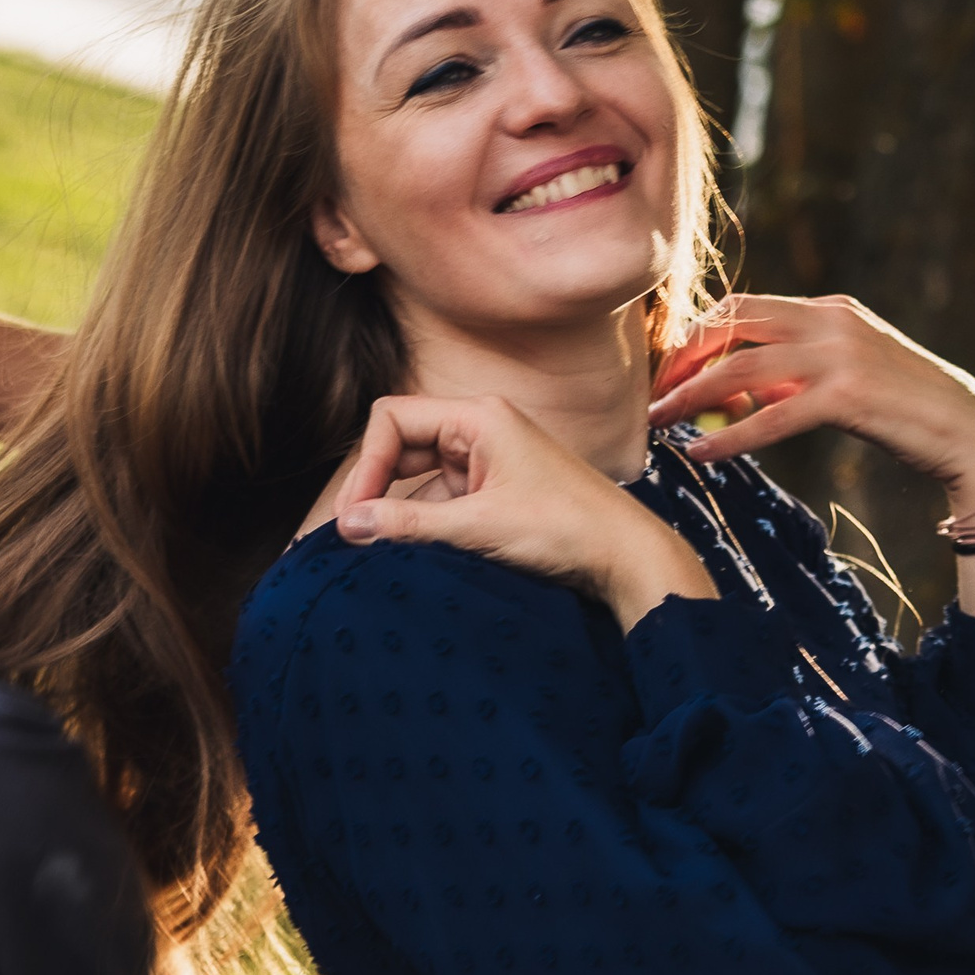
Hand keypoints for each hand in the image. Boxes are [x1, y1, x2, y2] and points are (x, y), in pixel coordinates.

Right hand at [335, 395, 714, 629]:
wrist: (626, 557)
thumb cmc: (565, 529)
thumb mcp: (477, 527)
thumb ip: (407, 524)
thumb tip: (347, 526)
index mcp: (479, 417)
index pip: (392, 419)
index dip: (366, 465)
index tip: (355, 514)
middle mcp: (481, 429)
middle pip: (401, 444)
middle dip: (375, 487)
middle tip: (354, 534)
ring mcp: (489, 460)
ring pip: (418, 476)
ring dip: (399, 511)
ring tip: (381, 551)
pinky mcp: (495, 490)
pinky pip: (442, 498)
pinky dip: (424, 524)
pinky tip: (414, 553)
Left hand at [647, 295, 974, 517]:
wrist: (969, 431)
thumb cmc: (901, 409)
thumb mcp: (842, 373)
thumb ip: (792, 370)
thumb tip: (732, 388)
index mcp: (829, 309)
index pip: (743, 307)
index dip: (696, 335)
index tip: (668, 369)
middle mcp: (831, 321)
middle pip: (731, 325)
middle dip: (682, 358)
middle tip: (653, 394)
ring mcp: (840, 355)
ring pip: (741, 368)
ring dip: (690, 397)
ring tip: (659, 423)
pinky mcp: (848, 397)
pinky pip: (771, 416)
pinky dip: (729, 436)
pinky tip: (701, 454)